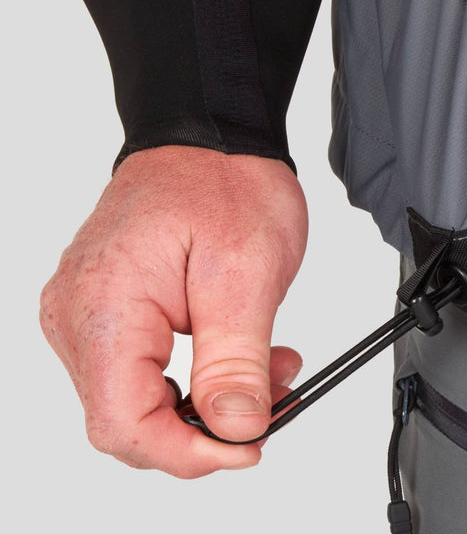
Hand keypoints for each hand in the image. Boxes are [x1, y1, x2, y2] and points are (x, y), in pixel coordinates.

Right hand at [39, 145, 307, 475]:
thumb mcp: (249, 271)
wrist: (210, 131)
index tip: (247, 448)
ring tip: (268, 366)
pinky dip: (190, 372)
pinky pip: (138, 366)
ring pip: (136, 397)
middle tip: (273, 399)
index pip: (124, 424)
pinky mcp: (105, 309)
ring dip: (204, 397)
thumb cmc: (223, 179)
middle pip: (127, 418)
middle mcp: (76, 315)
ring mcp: (84, 313)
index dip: (188, 452)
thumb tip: (234, 429)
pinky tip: (236, 354)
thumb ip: (236, 361)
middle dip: (206, 422)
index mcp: (102, 307)